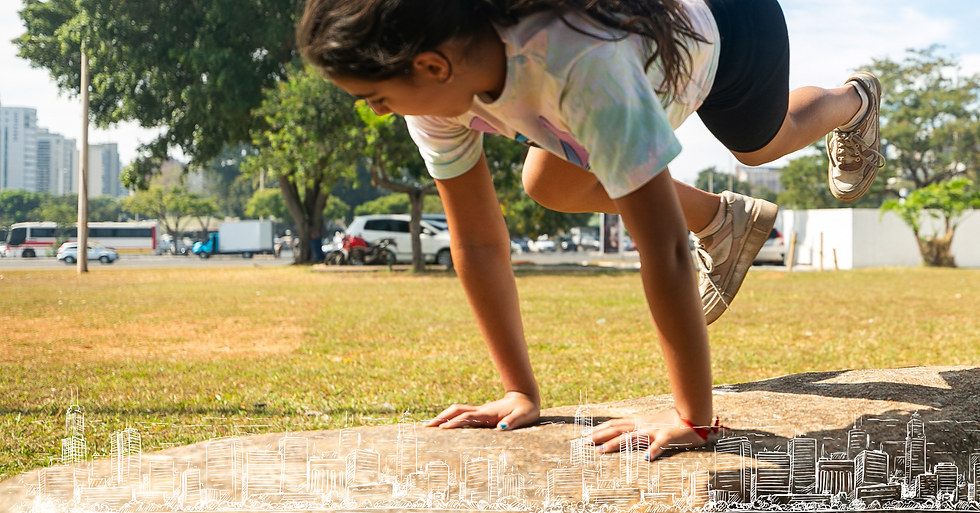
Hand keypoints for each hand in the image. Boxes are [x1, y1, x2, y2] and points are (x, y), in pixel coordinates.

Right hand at [425, 391, 539, 430]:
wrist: (525, 397)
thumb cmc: (526, 410)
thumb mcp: (524, 417)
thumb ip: (514, 422)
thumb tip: (502, 428)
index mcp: (489, 413)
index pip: (468, 417)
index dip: (455, 423)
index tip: (442, 429)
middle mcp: (481, 410)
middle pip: (456, 411)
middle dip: (441, 418)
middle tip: (425, 427)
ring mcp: (479, 410)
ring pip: (456, 410)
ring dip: (442, 416)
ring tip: (427, 425)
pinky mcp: (480, 413)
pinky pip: (461, 414)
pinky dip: (449, 417)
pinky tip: (442, 424)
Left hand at [589, 408, 707, 459]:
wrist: (693, 416)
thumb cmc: (674, 421)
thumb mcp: (653, 424)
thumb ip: (641, 428)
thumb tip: (628, 433)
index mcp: (639, 422)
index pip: (615, 424)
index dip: (599, 429)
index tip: (585, 433)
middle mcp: (643, 425)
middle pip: (617, 429)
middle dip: (599, 436)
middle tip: (584, 442)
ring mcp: (654, 430)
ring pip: (631, 437)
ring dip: (615, 444)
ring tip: (601, 451)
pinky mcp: (667, 436)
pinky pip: (659, 445)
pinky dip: (653, 451)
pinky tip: (645, 459)